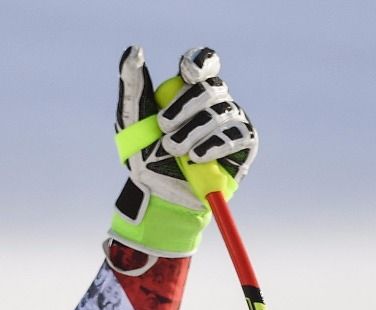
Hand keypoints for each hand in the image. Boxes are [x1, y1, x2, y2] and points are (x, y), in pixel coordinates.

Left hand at [110, 46, 257, 256]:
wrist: (156, 193)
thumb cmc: (143, 156)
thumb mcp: (131, 119)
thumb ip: (133, 84)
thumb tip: (133, 50)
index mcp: (189, 90)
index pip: (205, 63)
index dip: (200, 63)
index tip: (187, 74)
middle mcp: (214, 102)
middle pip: (212, 86)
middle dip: (184, 107)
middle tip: (162, 128)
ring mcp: (231, 121)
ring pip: (222, 112)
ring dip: (193, 132)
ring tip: (174, 150)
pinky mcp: (244, 144)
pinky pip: (237, 135)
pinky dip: (214, 146)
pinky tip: (197, 157)